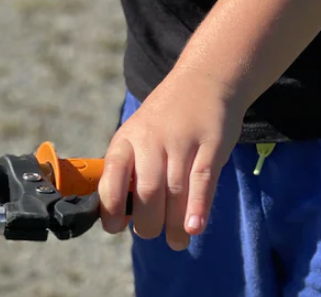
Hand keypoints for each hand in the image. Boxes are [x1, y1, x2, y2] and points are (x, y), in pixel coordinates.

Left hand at [98, 68, 243, 250]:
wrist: (204, 80)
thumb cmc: (166, 119)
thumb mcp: (137, 134)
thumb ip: (129, 171)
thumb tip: (118, 217)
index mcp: (127, 137)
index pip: (112, 175)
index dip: (110, 207)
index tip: (114, 227)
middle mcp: (152, 139)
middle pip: (147, 193)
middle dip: (148, 224)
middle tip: (153, 231)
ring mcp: (182, 141)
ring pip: (175, 193)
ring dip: (175, 226)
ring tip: (177, 240)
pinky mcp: (210, 145)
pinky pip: (202, 182)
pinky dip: (198, 209)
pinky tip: (194, 228)